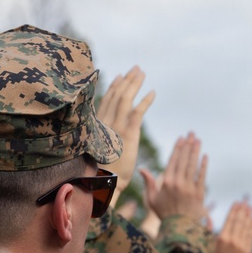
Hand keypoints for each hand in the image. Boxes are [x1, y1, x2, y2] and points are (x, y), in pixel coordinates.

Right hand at [96, 67, 155, 209]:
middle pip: (116, 95)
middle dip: (126, 80)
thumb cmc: (103, 171)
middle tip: (135, 69)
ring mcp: (116, 126)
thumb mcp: (100, 151)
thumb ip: (103, 138)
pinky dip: (145, 101)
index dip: (113, 87)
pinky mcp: (128, 133)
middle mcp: (106, 122)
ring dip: (134, 84)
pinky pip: (138, 112)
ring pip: (125, 99)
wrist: (106, 183)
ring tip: (142, 73)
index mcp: (98, 126)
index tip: (119, 76)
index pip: (106, 101)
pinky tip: (153, 92)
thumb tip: (107, 134)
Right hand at [140, 134, 207, 223]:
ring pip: (193, 165)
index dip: (178, 148)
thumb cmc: (164, 214)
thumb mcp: (152, 199)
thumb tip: (142, 169)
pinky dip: (204, 165)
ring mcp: (190, 187)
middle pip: (184, 160)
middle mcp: (178, 183)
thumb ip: (148, 183)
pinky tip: (205, 155)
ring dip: (196, 151)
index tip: (181, 138)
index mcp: (166, 182)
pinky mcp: (199, 193)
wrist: (179, 228)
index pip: (173, 161)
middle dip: (188, 145)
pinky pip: (202, 176)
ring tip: (198, 140)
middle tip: (192, 134)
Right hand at [208, 200, 251, 252]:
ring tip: (251, 209)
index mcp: (221, 238)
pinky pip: (251, 237)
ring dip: (249, 217)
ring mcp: (241, 247)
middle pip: (240, 222)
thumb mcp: (205, 244)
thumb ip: (208, 230)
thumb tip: (209, 217)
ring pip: (247, 228)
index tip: (237, 202)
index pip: (230, 219)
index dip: (234, 210)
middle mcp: (233, 241)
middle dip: (243, 211)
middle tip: (246, 202)